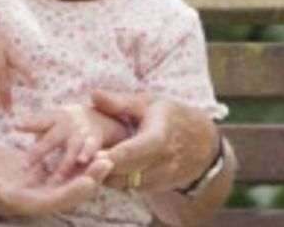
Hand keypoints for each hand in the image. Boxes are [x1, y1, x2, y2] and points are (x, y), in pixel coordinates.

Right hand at [0, 144, 112, 217]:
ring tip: (104, 151)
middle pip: (63, 191)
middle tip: (107, 161)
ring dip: (83, 166)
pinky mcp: (27, 171)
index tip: (88, 181)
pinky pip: (53, 166)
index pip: (50, 202)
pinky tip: (83, 142)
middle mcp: (28, 197)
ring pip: (63, 178)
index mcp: (16, 203)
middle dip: (86, 178)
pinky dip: (69, 156)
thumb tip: (10, 195)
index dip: (70, 193)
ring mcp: (29, 184)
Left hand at [18, 104, 127, 182]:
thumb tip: (15, 126)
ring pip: (72, 147)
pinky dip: (88, 155)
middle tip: (26, 166)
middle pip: (51, 138)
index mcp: (53, 118)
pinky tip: (82, 164)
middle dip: (40, 152)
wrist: (94, 118)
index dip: (28, 124)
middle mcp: (66, 125)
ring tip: (57, 176)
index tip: (17, 127)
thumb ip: (33, 125)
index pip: (38, 121)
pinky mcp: (94, 140)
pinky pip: (91, 149)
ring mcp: (80, 132)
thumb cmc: (62, 122)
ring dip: (66, 161)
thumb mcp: (49, 119)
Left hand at [91, 90, 219, 192]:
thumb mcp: (148, 103)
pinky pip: (131, 188)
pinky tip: (103, 167)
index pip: (132, 152)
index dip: (109, 156)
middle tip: (80, 157)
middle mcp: (164, 163)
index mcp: (160, 137)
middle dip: (102, 167)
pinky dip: (115, 180)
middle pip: (126, 172)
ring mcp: (162, 179)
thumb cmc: (170, 116)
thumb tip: (94, 95)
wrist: (203, 142)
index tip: (89, 154)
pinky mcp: (157, 188)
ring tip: (89, 160)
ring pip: (126, 184)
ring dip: (106, 175)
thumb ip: (120, 102)